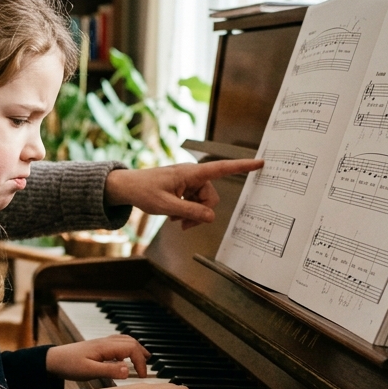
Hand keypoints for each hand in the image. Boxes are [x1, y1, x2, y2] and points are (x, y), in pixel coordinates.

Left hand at [46, 335, 150, 380]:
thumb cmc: (69, 365)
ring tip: (145, 359)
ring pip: (126, 340)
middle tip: (146, 371)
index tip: (142, 375)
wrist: (54, 359)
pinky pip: (119, 342)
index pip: (132, 349)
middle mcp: (106, 341)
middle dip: (142, 355)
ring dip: (137, 348)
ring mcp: (102, 342)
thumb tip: (128, 370)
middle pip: (132, 342)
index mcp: (105, 347)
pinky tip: (127, 355)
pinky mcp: (99, 345)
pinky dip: (128, 346)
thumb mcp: (89, 371)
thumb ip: (109, 371)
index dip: (141, 362)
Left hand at [104, 159, 263, 229]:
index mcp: (191, 173)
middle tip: (184, 225)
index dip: (242, 166)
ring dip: (192, 214)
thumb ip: (191, 212)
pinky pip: (194, 202)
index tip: (260, 162)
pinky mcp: (184, 187)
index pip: (222, 168)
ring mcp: (188, 181)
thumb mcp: (167, 206)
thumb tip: (211, 216)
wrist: (127, 187)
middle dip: (201, 212)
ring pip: (203, 202)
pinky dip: (187, 211)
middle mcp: (192, 175)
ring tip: (176, 220)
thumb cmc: (143, 191)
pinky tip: (174, 216)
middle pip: (211, 196)